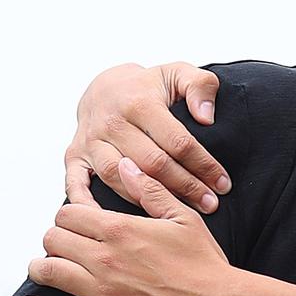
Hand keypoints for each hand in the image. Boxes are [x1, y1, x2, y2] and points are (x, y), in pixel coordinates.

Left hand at [25, 157, 233, 295]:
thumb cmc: (205, 261)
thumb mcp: (183, 218)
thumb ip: (151, 190)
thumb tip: (125, 165)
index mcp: (121, 229)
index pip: (67, 212)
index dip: (68, 215)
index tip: (77, 222)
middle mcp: (103, 258)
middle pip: (52, 239)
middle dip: (56, 239)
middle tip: (67, 245)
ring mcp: (100, 292)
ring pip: (46, 272)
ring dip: (42, 268)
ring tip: (47, 269)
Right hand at [64, 62, 229, 213]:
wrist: (105, 87)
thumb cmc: (148, 86)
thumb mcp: (178, 74)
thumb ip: (200, 86)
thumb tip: (206, 117)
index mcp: (139, 102)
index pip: (177, 142)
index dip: (203, 165)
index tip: (222, 183)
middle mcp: (110, 123)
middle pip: (152, 164)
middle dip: (185, 187)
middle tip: (210, 203)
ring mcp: (89, 141)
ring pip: (119, 178)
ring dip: (149, 199)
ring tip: (178, 213)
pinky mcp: (74, 156)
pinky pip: (75, 184)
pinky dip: (88, 205)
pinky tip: (110, 221)